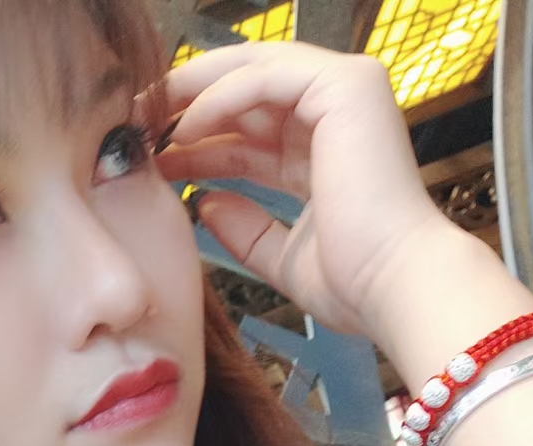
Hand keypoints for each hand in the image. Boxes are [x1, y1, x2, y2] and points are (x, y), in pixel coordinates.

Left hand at [154, 42, 453, 339]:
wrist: (394, 288)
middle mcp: (337, 112)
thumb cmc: (355, 283)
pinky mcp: (347, 87)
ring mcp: (347, 91)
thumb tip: (205, 204)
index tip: (153, 154)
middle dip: (187, 102)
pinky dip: (220, 98)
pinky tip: (186, 129)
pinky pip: (265, 77)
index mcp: (323, 150)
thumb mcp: (283, 256)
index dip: (197, 136)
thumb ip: (246, 230)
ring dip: (194, 93)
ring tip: (149, 121)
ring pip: (252, 69)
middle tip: (137, 122)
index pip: (250, 127)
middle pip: (247, 87)